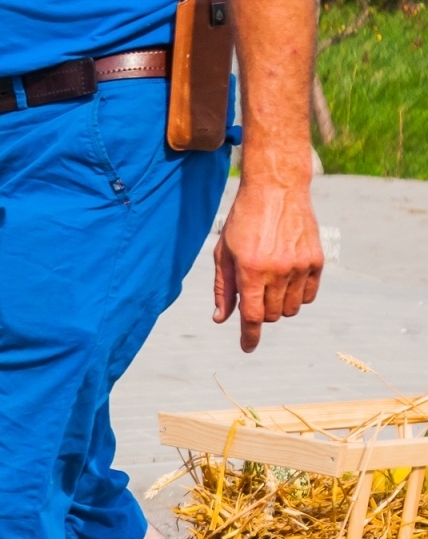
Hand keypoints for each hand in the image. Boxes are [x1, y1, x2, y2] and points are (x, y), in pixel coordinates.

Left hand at [213, 180, 322, 351]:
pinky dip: (297, 296)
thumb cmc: (243, 222)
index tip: (247, 348)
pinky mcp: (317, 260)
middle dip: (261, 313)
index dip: (249, 337)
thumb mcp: (223, 254)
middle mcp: (278, 271)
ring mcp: (300, 266)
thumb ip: (223, 289)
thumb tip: (222, 319)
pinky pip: (309, 295)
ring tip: (269, 283)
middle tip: (253, 293)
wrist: (277, 190)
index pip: (252, 317)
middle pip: (272, 315)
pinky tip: (287, 280)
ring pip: (291, 309)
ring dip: (279, 306)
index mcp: (251, 271)